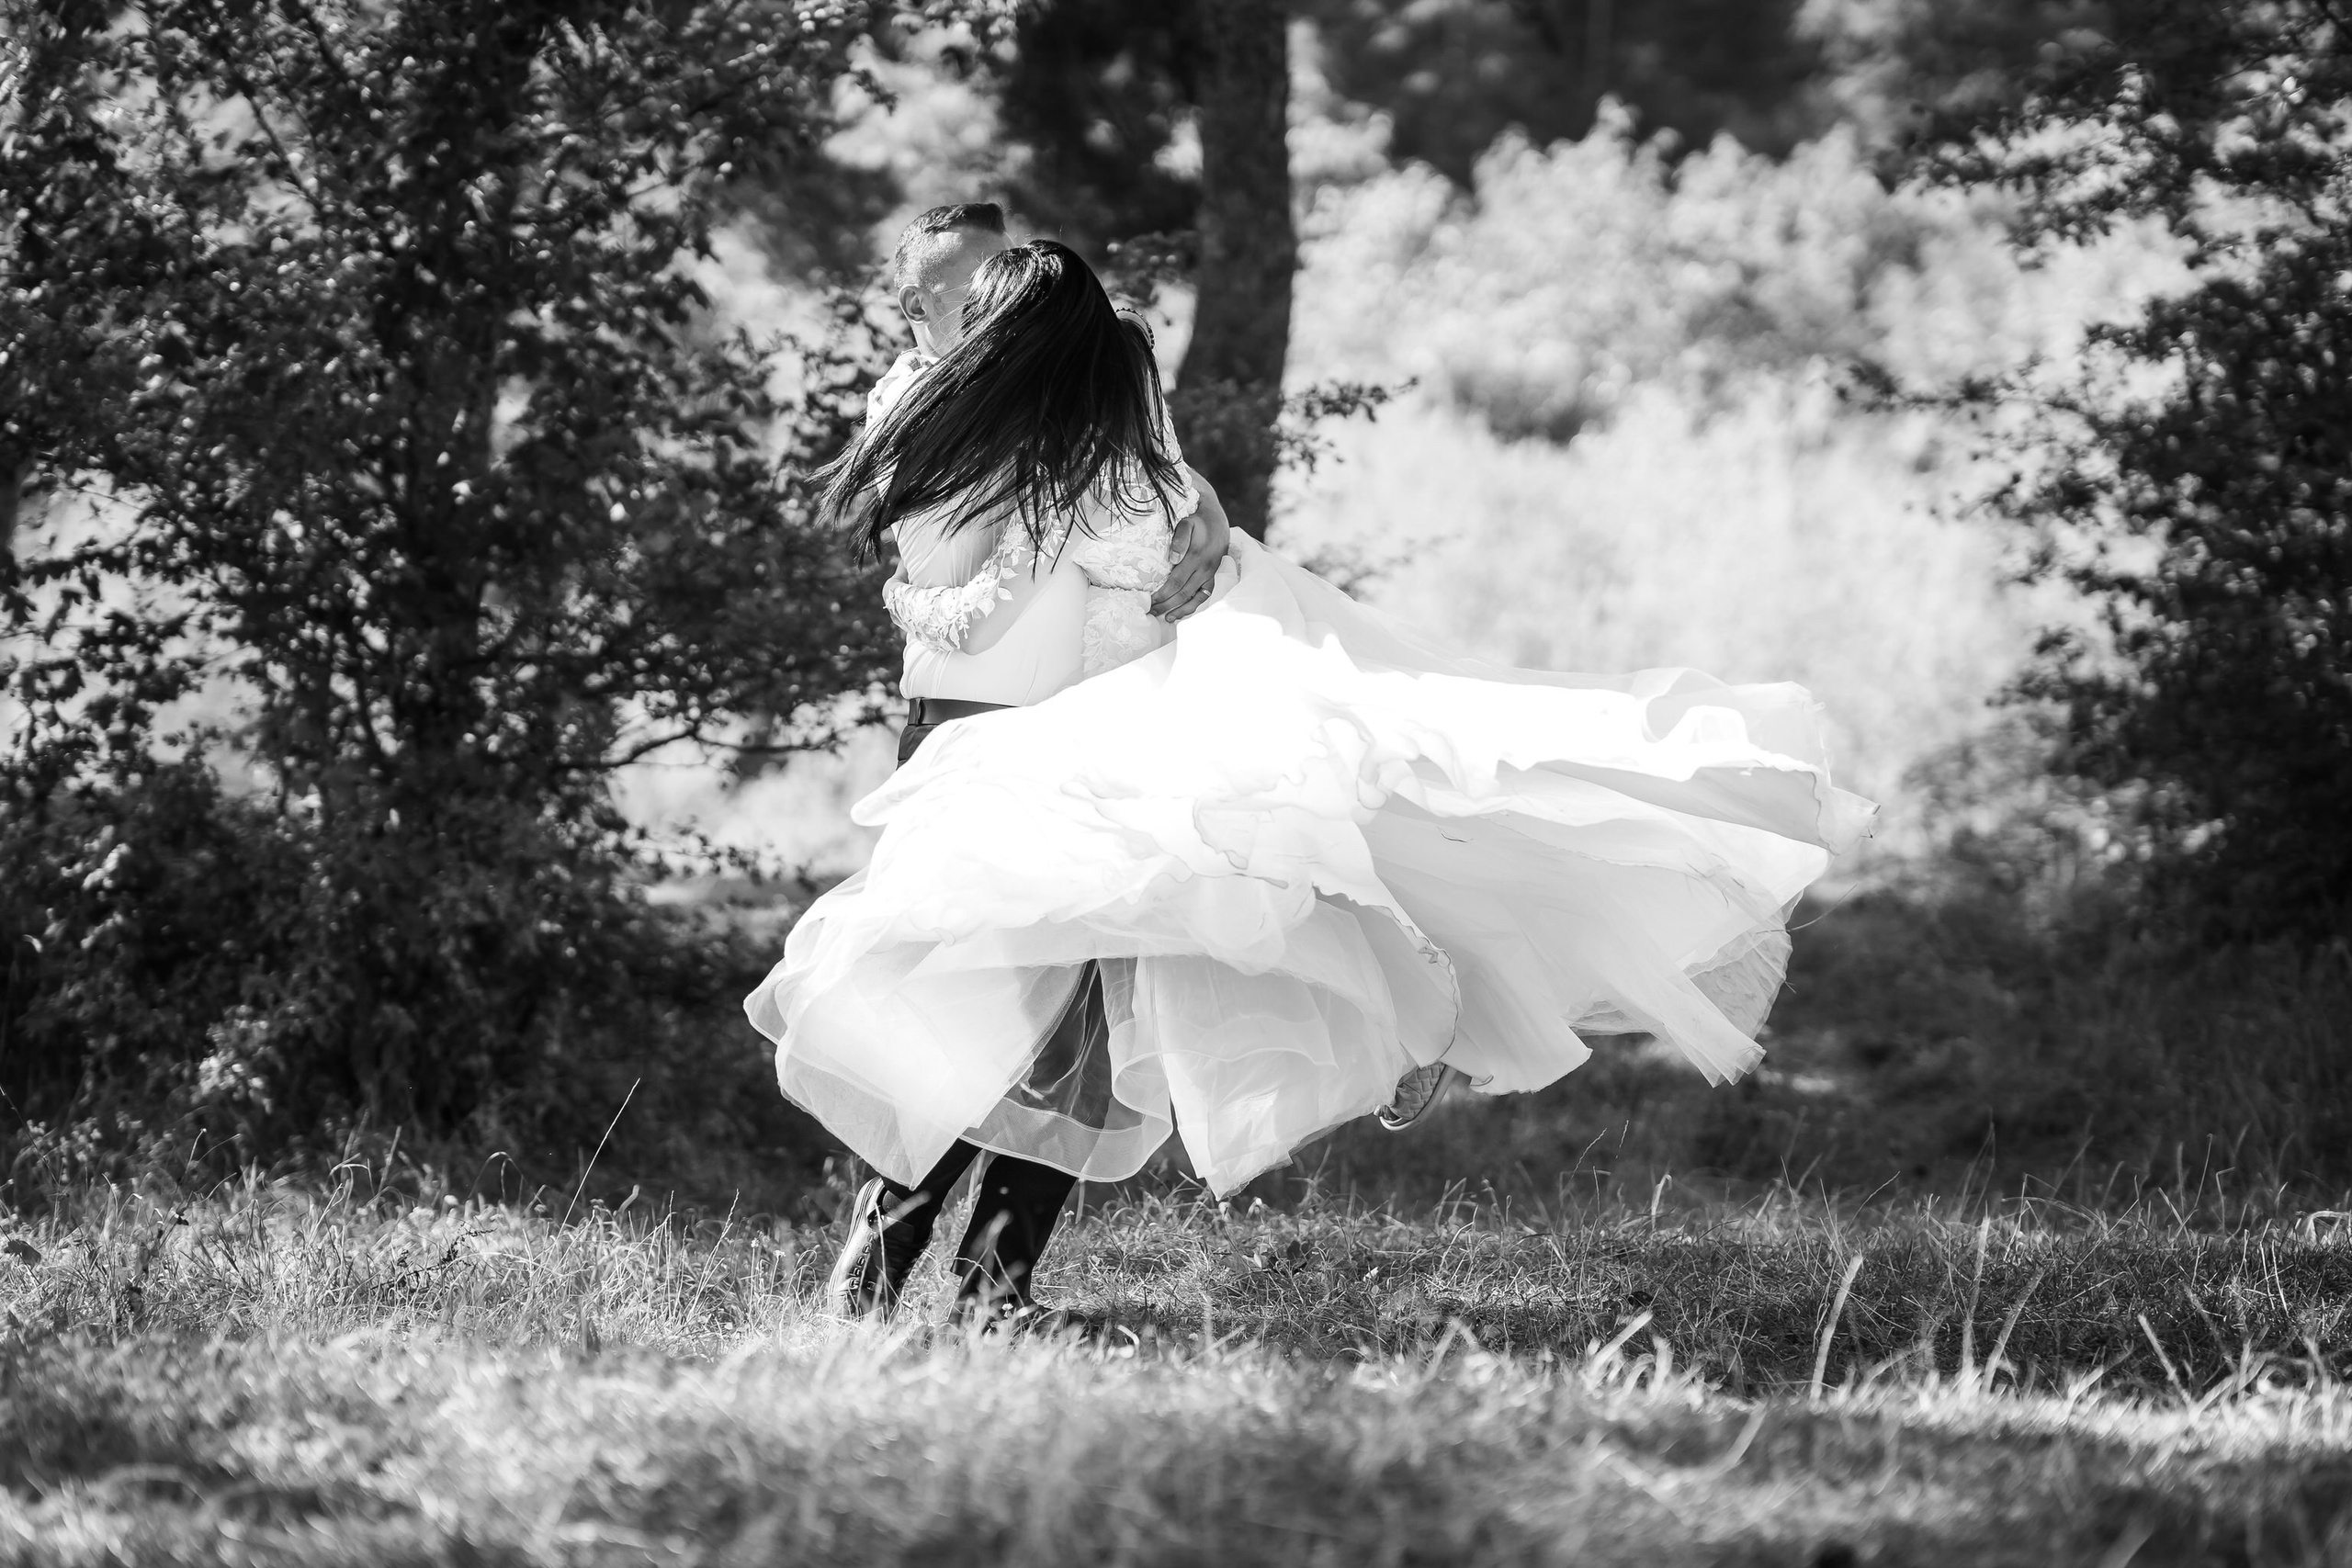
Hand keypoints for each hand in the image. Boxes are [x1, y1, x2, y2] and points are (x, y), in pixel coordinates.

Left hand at [1152, 473, 1231, 620]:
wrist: (1218, 521)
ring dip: (1181, 610)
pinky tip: (1182, 612)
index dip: (1163, 594)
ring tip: (1166, 618)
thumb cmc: (1197, 521)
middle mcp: (1204, 569)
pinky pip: (1204, 595)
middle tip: (1151, 612)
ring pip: (1195, 598)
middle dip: (1167, 605)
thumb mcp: (1187, 523)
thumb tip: (1173, 558)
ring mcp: (1209, 574)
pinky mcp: (1212, 576)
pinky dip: (1193, 606)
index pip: (1176, 582)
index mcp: (1196, 557)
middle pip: (1183, 593)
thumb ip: (1180, 539)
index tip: (1149, 600)